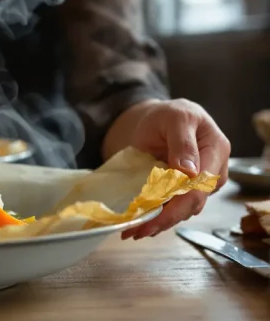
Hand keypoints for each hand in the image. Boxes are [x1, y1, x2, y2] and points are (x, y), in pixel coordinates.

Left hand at [120, 99, 229, 239]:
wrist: (160, 119)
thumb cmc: (169, 116)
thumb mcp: (175, 118)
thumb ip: (183, 143)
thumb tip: (190, 173)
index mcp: (216, 150)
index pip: (199, 186)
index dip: (176, 205)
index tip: (149, 217)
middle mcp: (214, 172)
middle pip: (191, 204)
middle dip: (163, 220)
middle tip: (134, 231)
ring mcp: (201, 184)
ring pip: (183, 211)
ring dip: (158, 223)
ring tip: (132, 231)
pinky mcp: (187, 192)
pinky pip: (174, 209)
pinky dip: (157, 218)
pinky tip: (139, 225)